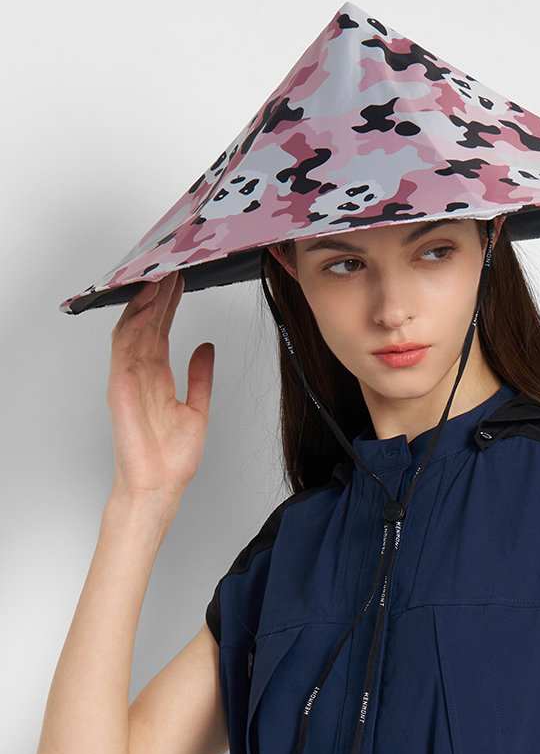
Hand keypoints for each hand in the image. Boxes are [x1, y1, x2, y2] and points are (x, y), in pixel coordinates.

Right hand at [106, 271, 214, 503]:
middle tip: (170, 267)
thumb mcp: (197, 409)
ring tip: (158, 278)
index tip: (180, 281)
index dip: (170, 305)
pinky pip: (122, 349)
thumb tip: (206, 348)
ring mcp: (128, 378)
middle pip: (146, 323)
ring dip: (144, 303)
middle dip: (158, 295)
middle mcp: (141, 373)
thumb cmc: (172, 459)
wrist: (159, 486)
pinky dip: (133, 325)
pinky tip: (146, 308)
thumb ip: (200, 377)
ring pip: (132, 329)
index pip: (162, 331)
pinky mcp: (120, 387)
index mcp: (158, 377)